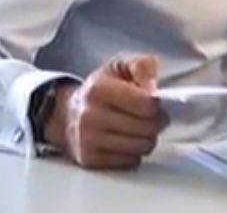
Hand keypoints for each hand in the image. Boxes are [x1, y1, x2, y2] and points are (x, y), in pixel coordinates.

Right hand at [44, 55, 164, 169]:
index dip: (157, 104)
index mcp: (99, 90)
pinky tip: (129, 139)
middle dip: (157, 121)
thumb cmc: (101, 88)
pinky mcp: (90, 160)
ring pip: (141, 147)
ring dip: (148, 137)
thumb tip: (154, 87)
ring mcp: (88, 141)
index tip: (156, 102)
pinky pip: (130, 161)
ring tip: (142, 127)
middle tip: (153, 116)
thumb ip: (143, 66)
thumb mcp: (121, 65)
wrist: (68, 113)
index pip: (145, 104)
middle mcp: (90, 117)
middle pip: (146, 127)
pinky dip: (135, 152)